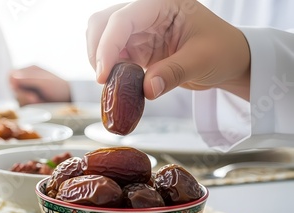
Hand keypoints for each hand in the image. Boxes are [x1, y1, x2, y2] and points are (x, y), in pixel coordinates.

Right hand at [9, 65, 70, 105]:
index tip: (19, 90)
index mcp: (30, 70)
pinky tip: (38, 102)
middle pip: (13, 87)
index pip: (11, 75)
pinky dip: (28, 104)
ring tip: (39, 100)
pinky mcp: (30, 98)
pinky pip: (22, 102)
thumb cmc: (59, 88)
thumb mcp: (44, 82)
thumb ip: (28, 79)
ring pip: (17, 96)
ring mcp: (28, 88)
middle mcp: (27, 78)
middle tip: (35, 98)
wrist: (69, 98)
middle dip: (22, 94)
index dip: (13, 84)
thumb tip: (12, 76)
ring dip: (26, 100)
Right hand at [87, 0, 250, 99]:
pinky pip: (111, 54)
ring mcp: (139, 29)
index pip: (123, 19)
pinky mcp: (136, 46)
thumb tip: (146, 89)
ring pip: (102, 37)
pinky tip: (117, 83)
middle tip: (104, 79)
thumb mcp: (203, 60)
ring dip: (100, 60)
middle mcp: (145, 12)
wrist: (229, 59)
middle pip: (103, 23)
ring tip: (111, 82)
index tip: (103, 75)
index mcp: (162, 3)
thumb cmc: (223, 50)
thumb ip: (173, 73)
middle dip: (97, 50)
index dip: (108, 46)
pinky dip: (109, 69)